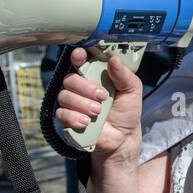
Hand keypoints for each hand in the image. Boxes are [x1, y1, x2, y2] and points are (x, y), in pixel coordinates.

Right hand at [53, 46, 142, 160]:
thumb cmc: (127, 111)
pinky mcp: (67, 119)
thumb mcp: (132, 90)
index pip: (80, 61)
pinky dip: (74, 117)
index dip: (77, 56)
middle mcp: (80, 87)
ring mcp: (72, 103)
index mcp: (95, 75)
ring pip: (64, 96)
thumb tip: (113, 59)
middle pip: (70, 79)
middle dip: (86, 87)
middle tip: (102, 97)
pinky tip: (87, 122)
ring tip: (98, 112)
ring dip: (82, 104)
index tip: (80, 55)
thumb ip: (123, 75)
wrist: (123, 137)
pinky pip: (61, 114)